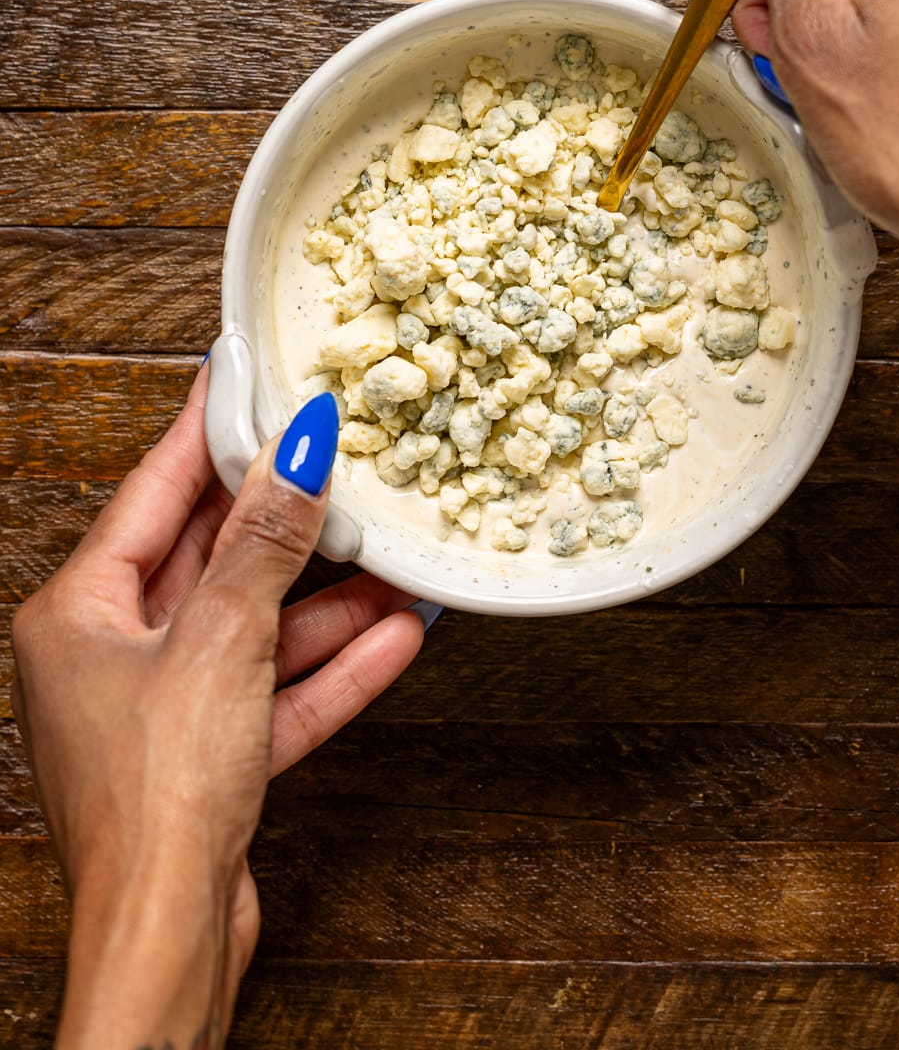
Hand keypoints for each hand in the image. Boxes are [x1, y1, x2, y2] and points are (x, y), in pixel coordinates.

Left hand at [11, 369, 422, 1048]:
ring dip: (327, 603)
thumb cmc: (155, 796)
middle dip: (287, 524)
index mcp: (80, 613)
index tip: (240, 378)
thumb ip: (265, 544)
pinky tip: (395, 637)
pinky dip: (332, 668)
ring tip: (394, 558)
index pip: (155, 494)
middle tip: (339, 462)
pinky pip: (278, 692)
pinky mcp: (209, 761)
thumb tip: (294, 454)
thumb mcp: (222, 639)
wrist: (168, 942)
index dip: (205, 432)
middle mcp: (112, 656)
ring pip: (257, 630)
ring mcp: (162, 711)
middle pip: (212, 561)